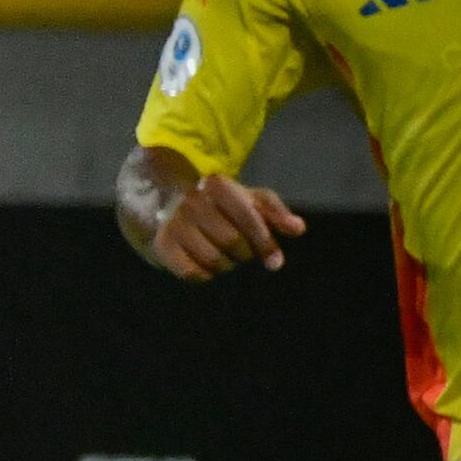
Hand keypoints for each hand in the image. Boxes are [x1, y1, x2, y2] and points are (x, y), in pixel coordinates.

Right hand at [147, 168, 304, 278]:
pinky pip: (192, 273)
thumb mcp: (249, 200)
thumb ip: (275, 213)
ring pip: (213, 260)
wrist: (168, 204)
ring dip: (226, 266)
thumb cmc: (221, 205)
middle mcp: (192, 201)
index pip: (248, 218)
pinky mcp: (162, 245)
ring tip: (224, 257)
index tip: (275, 262)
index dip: (265, 243)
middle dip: (244, 253)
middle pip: (232, 242)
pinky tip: (206, 265)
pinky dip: (205, 275)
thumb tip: (298, 229)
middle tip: (241, 251)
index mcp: (217, 185)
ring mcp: (174, 223)